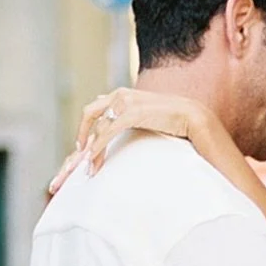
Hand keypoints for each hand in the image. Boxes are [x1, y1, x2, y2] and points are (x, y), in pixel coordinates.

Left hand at [47, 88, 214, 193]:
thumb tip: (120, 129)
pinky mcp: (131, 113)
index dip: (85, 133)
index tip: (78, 155)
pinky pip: (107, 132)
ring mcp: (124, 102)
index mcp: (121, 96)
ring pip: (96, 126)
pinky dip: (97, 148)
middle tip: (73, 163)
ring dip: (88, 150)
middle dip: (80, 140)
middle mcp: (119, 95)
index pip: (95, 113)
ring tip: (84, 169)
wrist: (193, 116)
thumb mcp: (147, 120)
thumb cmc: (173, 122)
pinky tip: (93, 163)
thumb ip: (132, 121)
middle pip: (89, 115)